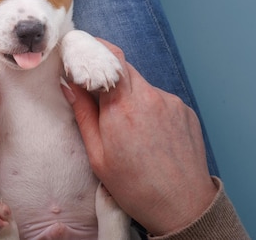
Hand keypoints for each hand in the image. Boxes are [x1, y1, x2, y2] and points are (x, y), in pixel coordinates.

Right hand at [62, 39, 217, 235]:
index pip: (109, 56)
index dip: (94, 49)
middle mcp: (150, 97)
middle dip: (109, 74)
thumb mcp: (98, 156)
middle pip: (125, 68)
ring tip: (130, 129)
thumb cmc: (136, 187)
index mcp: (123, 107)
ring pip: (143, 86)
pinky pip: (161, 100)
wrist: (183, 206)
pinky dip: (150, 109)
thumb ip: (83, 114)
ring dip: (131, 96)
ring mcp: (171, 102)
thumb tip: (70, 84)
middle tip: (98, 92)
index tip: (82, 51)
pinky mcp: (185, 110)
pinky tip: (149, 135)